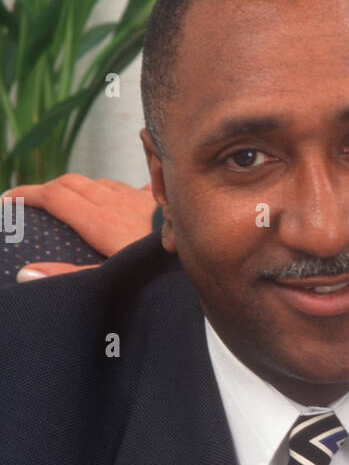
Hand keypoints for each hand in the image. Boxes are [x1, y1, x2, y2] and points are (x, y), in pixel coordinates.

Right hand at [2, 175, 155, 279]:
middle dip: (48, 189)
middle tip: (30, 201)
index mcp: (102, 221)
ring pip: (102, 183)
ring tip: (68, 200)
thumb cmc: (163, 273)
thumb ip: (69, 276)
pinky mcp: (165, 200)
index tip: (6, 201)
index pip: (54, 197)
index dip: (26, 196)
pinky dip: (117, 188)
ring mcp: (143, 199)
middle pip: (73, 184)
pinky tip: (122, 193)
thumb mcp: (112, 280)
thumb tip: (27, 273)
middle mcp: (119, 203)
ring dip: (80, 188)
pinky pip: (135, 185)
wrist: (211, 257)